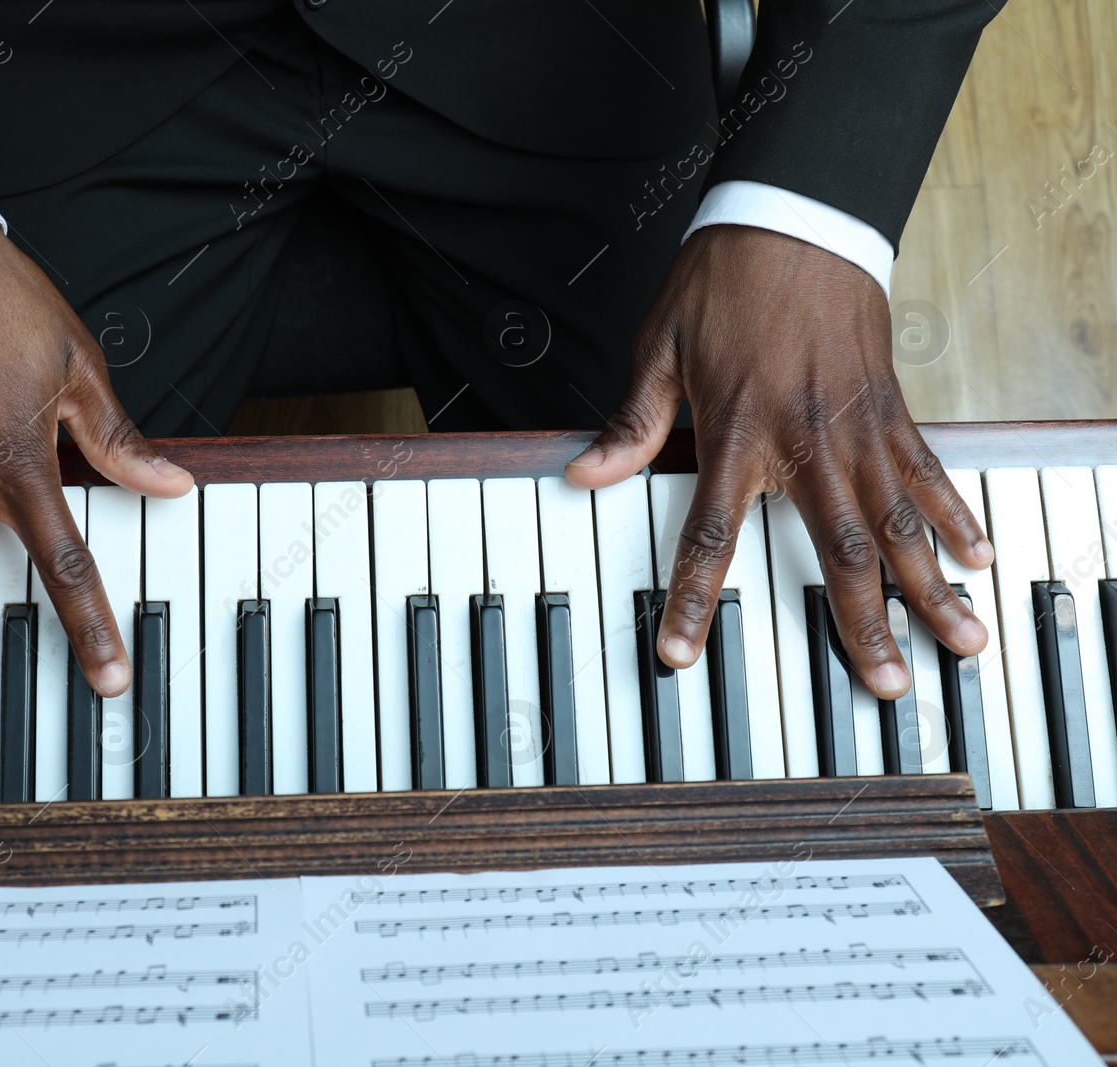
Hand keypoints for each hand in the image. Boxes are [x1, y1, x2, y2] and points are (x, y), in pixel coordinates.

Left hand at [564, 225, 992, 698]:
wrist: (794, 216)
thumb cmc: (723, 280)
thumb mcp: (658, 350)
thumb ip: (631, 425)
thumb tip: (584, 476)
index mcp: (736, 435)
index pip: (709, 538)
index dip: (693, 603)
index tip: (682, 656)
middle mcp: (804, 443)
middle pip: (837, 553)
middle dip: (863, 627)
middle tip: (888, 686)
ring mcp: (857, 427)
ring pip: (899, 525)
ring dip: (930, 588)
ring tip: (963, 641)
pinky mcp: (890, 405)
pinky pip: (926, 471)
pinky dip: (952, 514)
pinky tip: (975, 555)